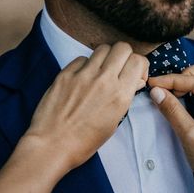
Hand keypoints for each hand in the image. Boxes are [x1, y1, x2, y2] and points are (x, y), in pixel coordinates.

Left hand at [22, 43, 148, 172]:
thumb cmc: (85, 141)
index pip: (138, 61)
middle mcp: (104, 80)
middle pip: (122, 47)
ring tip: (101, 72)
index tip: (135, 74)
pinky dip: (86, 65)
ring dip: (106, 58)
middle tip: (120, 69)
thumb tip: (133, 81)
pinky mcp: (65, 74)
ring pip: (102, 48)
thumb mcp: (114, 122)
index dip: (140, 65)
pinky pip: (81, 58)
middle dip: (125, 56)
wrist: (54, 145)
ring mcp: (83, 75)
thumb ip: (125, 97)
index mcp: (120, 95)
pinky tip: (83, 79)